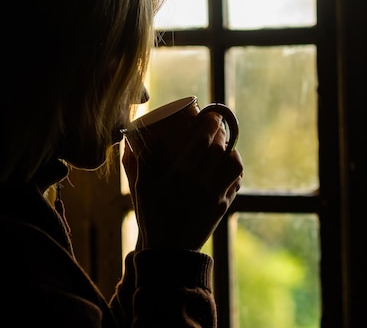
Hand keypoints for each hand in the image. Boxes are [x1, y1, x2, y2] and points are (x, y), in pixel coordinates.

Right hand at [122, 111, 242, 251]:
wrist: (169, 252)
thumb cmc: (151, 217)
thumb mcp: (140, 189)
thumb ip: (136, 163)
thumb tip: (130, 139)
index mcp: (180, 175)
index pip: (202, 141)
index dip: (209, 123)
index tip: (211, 114)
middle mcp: (201, 183)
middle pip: (220, 149)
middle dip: (221, 134)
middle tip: (216, 128)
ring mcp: (216, 196)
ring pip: (234, 165)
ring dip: (231, 151)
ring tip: (224, 148)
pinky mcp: (224, 206)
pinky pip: (236, 181)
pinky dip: (234, 170)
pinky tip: (227, 167)